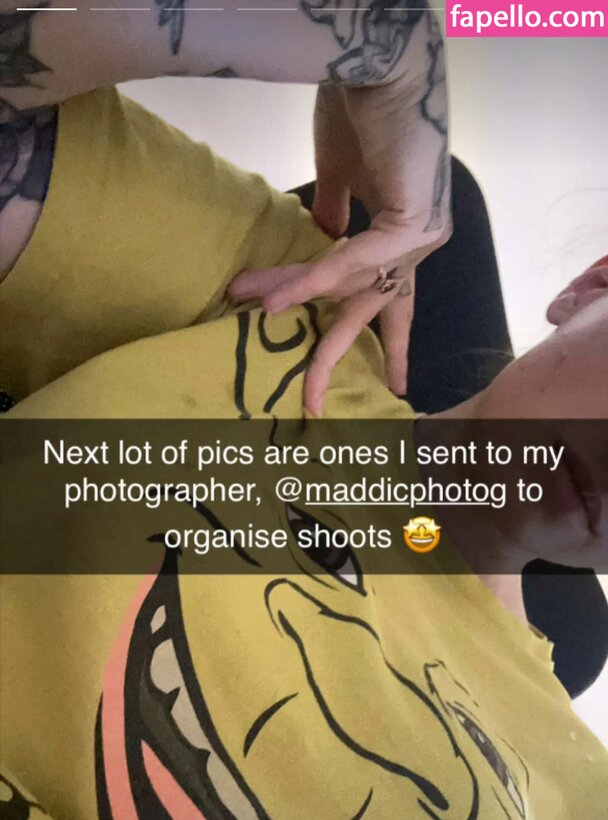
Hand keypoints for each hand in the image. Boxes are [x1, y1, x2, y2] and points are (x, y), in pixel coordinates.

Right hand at [229, 14, 451, 415]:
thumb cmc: (364, 109)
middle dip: (336, 358)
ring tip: (251, 316)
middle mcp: (417, 245)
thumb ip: (335, 214)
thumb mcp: (342, 173)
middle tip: (312, 405)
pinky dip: (313, 280)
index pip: (393, 300)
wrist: (383, 63)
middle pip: (373, 314)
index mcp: (402, 237)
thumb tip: (319, 238)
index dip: (390, 343)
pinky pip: (353, 263)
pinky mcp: (415, 223)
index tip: (395, 382)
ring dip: (295, 303)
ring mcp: (421, 238)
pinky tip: (278, 299)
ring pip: (350, 288)